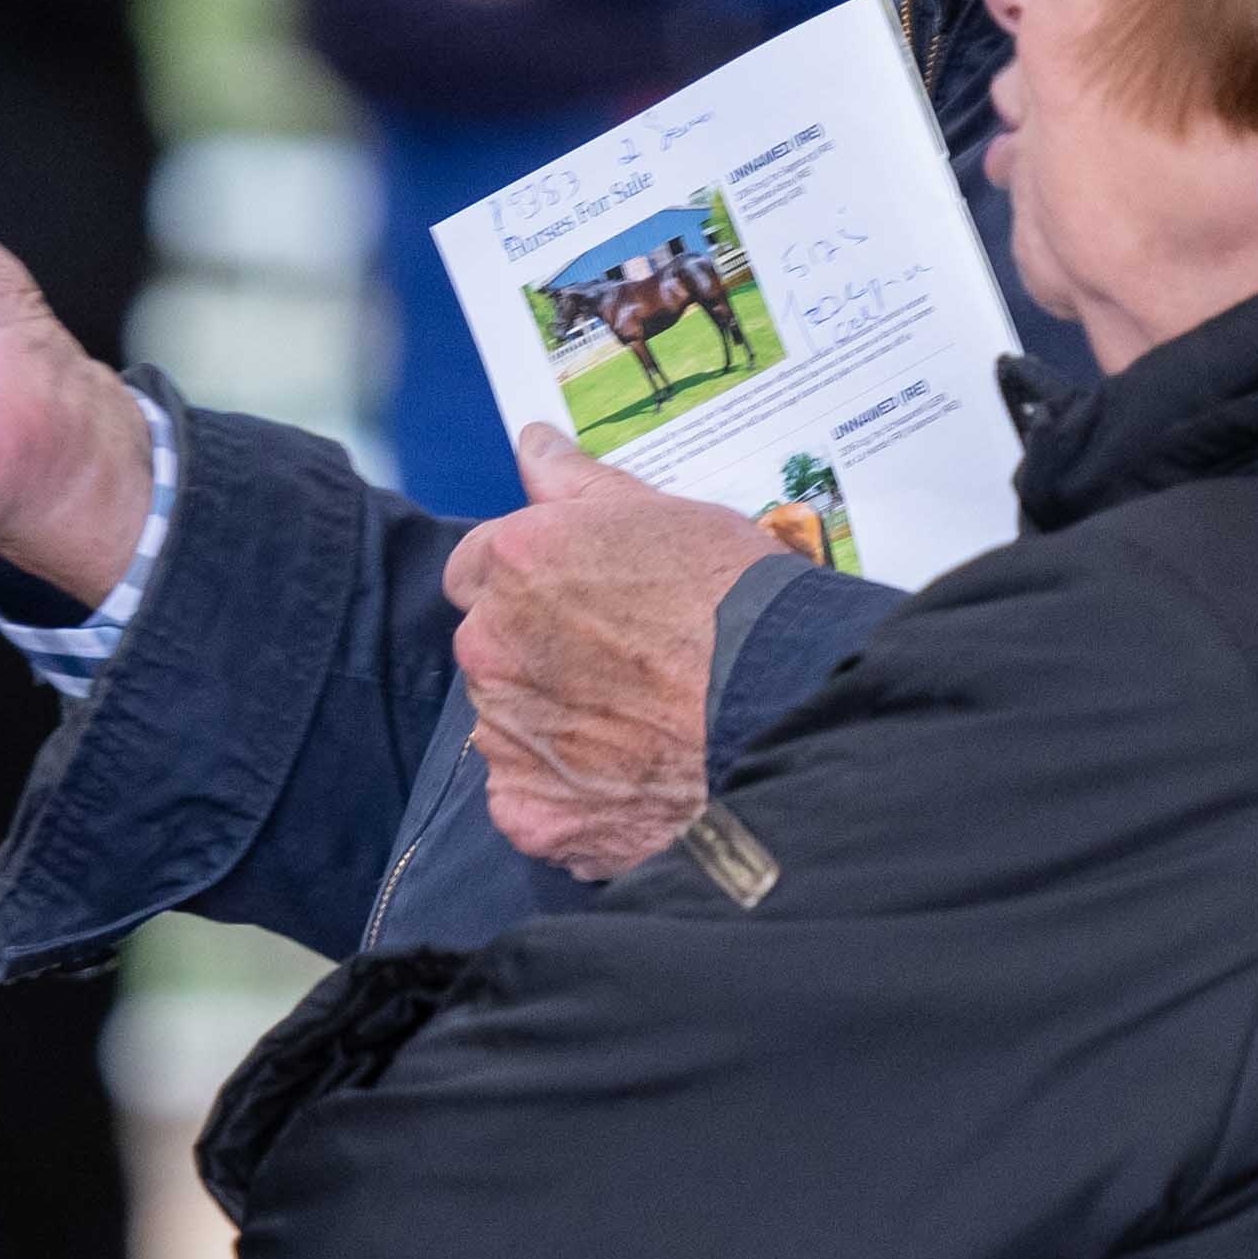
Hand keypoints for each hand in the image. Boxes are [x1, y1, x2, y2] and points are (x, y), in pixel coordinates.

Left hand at [446, 431, 779, 877]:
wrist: (782, 705)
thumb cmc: (731, 600)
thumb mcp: (660, 513)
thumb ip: (576, 483)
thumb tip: (530, 443)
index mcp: (512, 566)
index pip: (475, 571)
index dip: (528, 587)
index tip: (579, 604)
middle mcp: (490, 650)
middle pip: (491, 653)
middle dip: (538, 659)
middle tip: (624, 670)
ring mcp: (507, 740)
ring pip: (509, 731)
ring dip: (553, 731)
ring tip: (638, 733)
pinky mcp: (533, 816)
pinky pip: (532, 805)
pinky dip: (568, 802)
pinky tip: (629, 786)